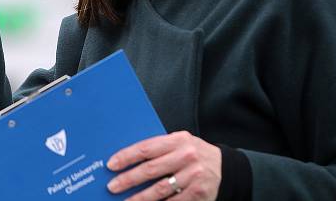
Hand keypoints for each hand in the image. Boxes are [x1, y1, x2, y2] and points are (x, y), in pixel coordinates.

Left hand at [106, 131, 221, 199]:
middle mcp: (186, 156)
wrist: (225, 167)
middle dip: (128, 179)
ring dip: (139, 198)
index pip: (147, 148)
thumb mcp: (180, 143)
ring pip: (160, 190)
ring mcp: (193, 176)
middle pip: (151, 169)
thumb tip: (127, 159)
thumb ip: (159, 149)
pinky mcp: (198, 193)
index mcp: (178, 140)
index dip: (127, 156)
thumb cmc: (193, 154)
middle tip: (112, 187)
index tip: (111, 165)